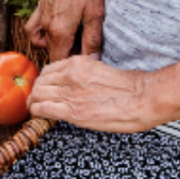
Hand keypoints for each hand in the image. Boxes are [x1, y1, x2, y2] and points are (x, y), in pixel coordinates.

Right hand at [25, 0, 104, 62]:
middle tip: (84, 52)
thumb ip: (93, 39)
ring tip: (70, 41)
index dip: (69, 68)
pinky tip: (56, 27)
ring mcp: (41, 16)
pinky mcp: (40, 5)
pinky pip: (35, 28)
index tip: (82, 67)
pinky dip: (42, 33)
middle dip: (65, 56)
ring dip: (54, 45)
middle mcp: (46, 27)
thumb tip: (92, 61)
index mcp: (60, 31)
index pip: (59, 62)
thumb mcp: (97, 11)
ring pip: (42, 41)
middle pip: (52, 52)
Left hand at [27, 55, 157, 132]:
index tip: (45, 88)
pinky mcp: (72, 111)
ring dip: (34, 102)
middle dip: (37, 91)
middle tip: (38, 100)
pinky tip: (40, 115)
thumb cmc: (132, 88)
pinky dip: (36, 112)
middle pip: (40, 82)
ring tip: (37, 108)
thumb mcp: (102, 70)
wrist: (144, 98)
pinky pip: (42, 109)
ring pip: (37, 94)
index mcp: (79, 63)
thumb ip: (85, 74)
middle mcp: (71, 75)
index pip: (49, 70)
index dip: (44, 81)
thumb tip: (76, 84)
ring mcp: (70, 92)